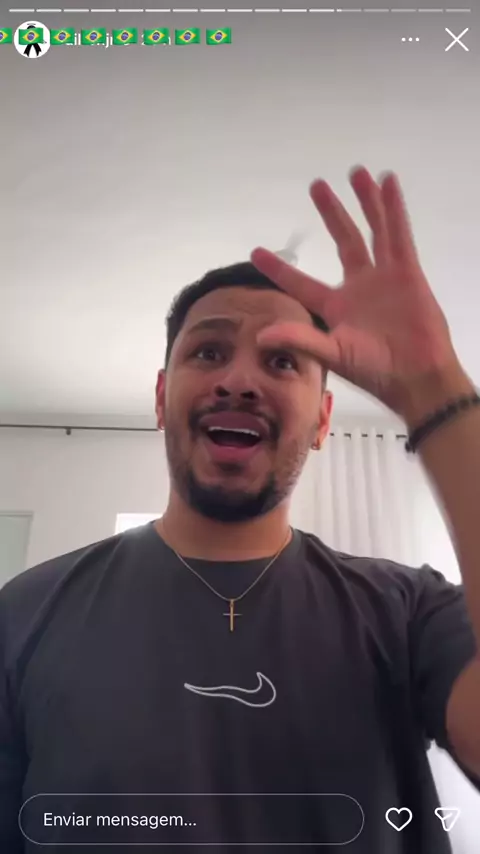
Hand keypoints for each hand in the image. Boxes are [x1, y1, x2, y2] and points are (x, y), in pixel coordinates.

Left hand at [250, 167, 461, 416]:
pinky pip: (398, 235)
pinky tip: (387, 183)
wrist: (417, 377)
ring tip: (355, 172)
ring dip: (364, 202)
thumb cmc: (374, 371)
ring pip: (372, 231)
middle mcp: (358, 287)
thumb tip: (260, 336)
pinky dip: (393, 209)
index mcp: (335, 307)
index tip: (255, 252)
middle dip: (332, 213)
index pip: (301, 283)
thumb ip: (299, 340)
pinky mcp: (408, 273)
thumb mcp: (332, 354)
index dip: (280, 268)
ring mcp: (384, 277)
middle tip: (317, 185)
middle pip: (342, 240)